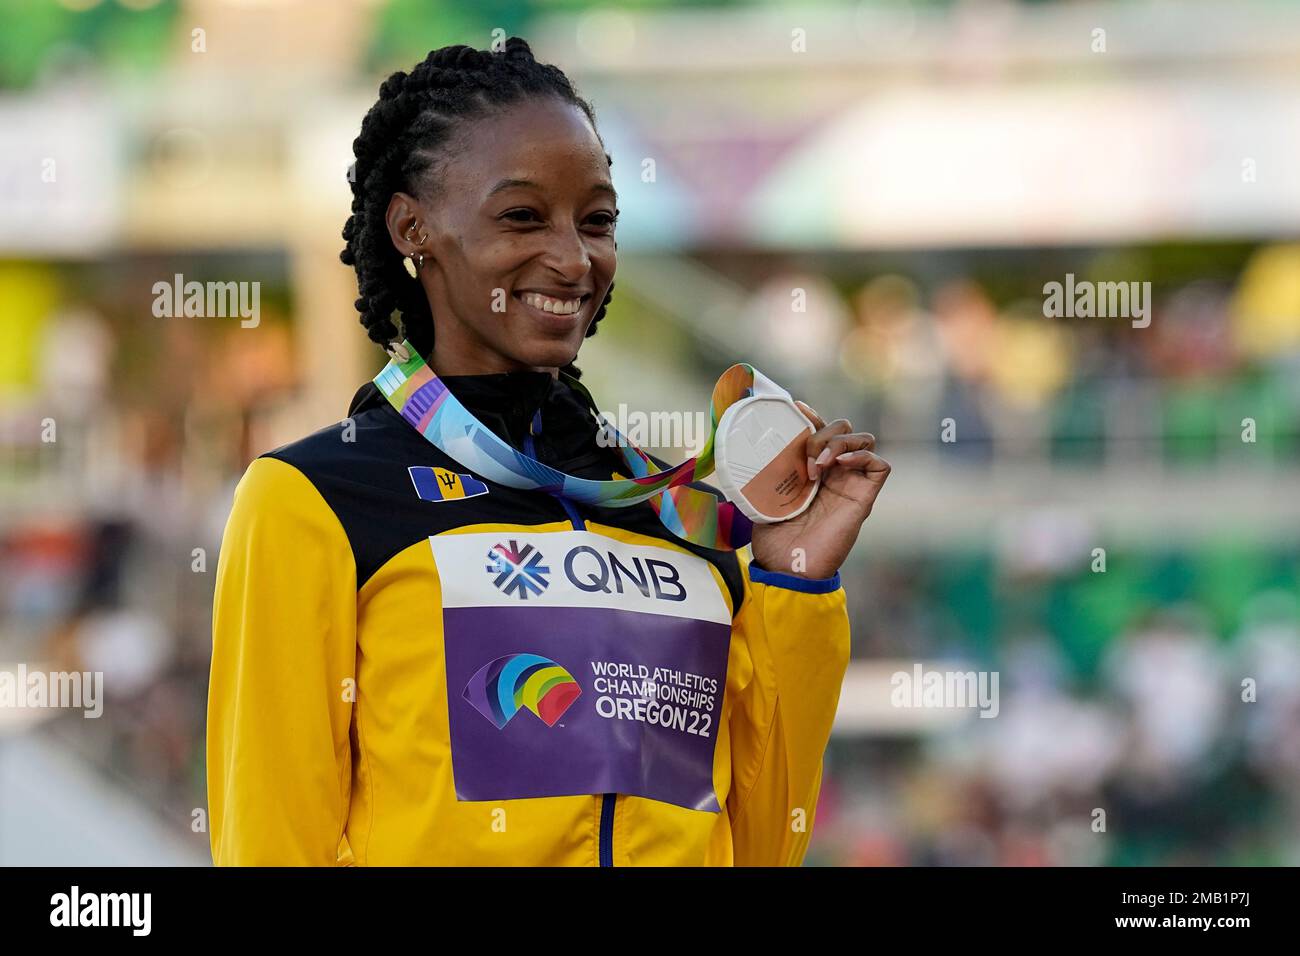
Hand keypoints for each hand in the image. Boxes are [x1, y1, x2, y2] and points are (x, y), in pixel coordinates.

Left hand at [749, 402, 890, 578]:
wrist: (787, 568)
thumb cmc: (773, 541)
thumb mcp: (758, 499)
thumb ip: (758, 477)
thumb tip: (738, 455)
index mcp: (810, 470)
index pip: (820, 430)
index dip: (811, 416)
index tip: (795, 408)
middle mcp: (834, 473)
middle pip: (843, 429)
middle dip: (823, 431)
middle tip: (804, 455)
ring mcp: (850, 484)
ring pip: (863, 439)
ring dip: (839, 442)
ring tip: (817, 464)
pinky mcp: (863, 498)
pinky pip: (879, 465)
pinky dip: (862, 455)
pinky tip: (838, 465)